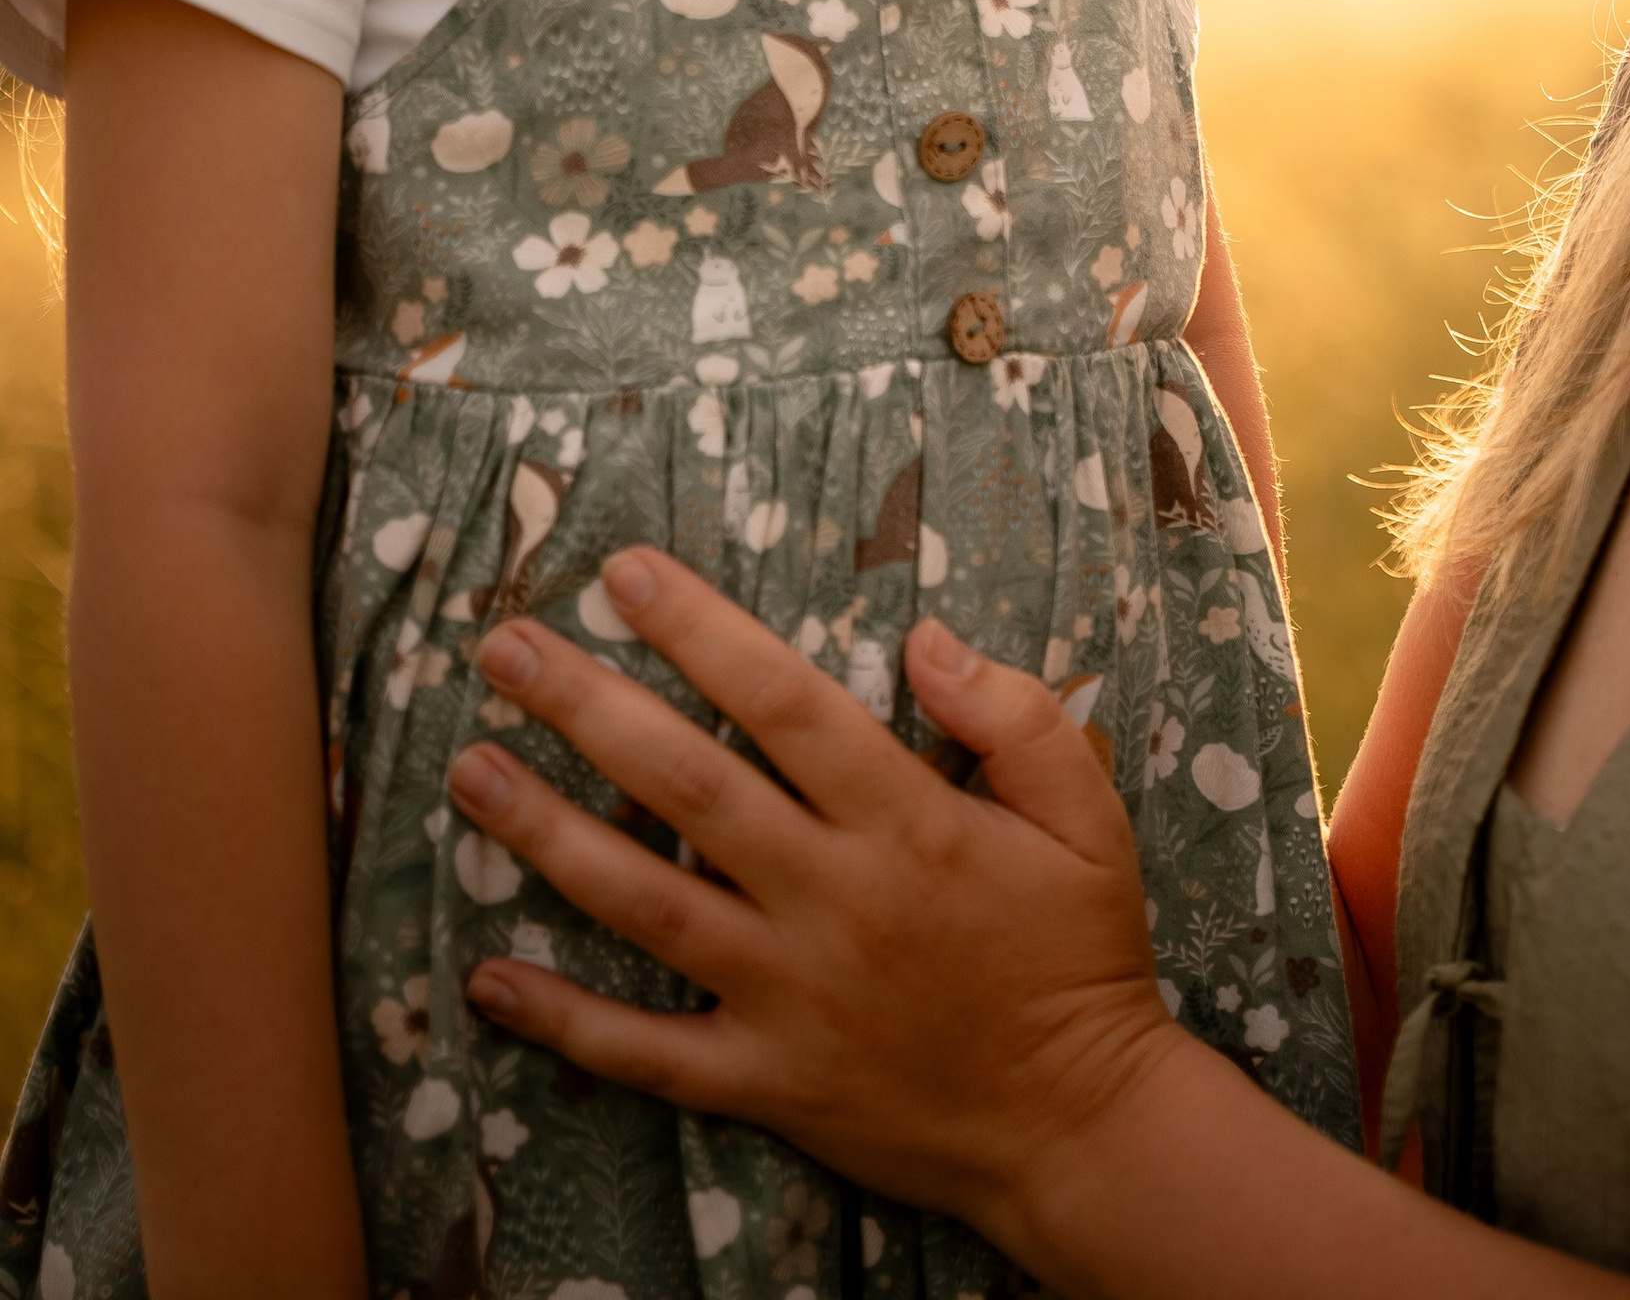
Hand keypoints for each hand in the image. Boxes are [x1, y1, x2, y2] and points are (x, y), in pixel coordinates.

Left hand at [447, 553, 1183, 1255]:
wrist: (1079, 1127)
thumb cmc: (1082, 957)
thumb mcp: (1088, 817)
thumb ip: (1016, 717)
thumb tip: (926, 639)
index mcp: (906, 820)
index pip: (781, 700)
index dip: (699, 630)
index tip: (624, 573)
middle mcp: (830, 896)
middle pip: (686, 784)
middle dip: (586, 706)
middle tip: (503, 646)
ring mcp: (787, 994)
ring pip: (644, 901)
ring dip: (548, 833)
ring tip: (470, 770)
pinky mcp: (765, 1081)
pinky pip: (645, 1050)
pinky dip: (562, 1019)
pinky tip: (488, 976)